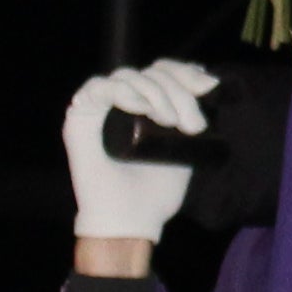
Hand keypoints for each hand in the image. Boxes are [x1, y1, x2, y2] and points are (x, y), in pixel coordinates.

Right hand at [66, 62, 217, 251]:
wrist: (131, 221)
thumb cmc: (156, 191)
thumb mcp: (186, 149)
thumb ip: (194, 120)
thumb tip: (211, 80)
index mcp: (145, 103)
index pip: (164, 70)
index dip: (186, 72)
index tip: (208, 88)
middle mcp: (121, 100)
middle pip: (151, 72)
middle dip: (179, 92)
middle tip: (193, 125)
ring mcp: (100, 106)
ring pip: (129, 76)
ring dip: (156, 93)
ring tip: (171, 123)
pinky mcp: (80, 116)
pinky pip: (98, 87)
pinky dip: (124, 92)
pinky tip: (141, 106)